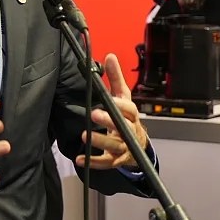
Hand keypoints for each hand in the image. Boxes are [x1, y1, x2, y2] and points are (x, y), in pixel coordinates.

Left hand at [75, 53, 148, 170]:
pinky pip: (107, 163)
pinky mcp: (117, 159)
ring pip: (115, 146)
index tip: (109, 100)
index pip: (129, 109)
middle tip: (94, 114)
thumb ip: (115, 77)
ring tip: (85, 136)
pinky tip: (81, 160)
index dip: (121, 105)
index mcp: (131, 115)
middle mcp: (129, 131)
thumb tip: (109, 56)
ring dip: (100, 142)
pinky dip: (94, 162)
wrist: (138, 143)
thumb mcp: (123, 96)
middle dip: (109, 121)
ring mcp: (124, 147)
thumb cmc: (127, 116)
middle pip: (123, 127)